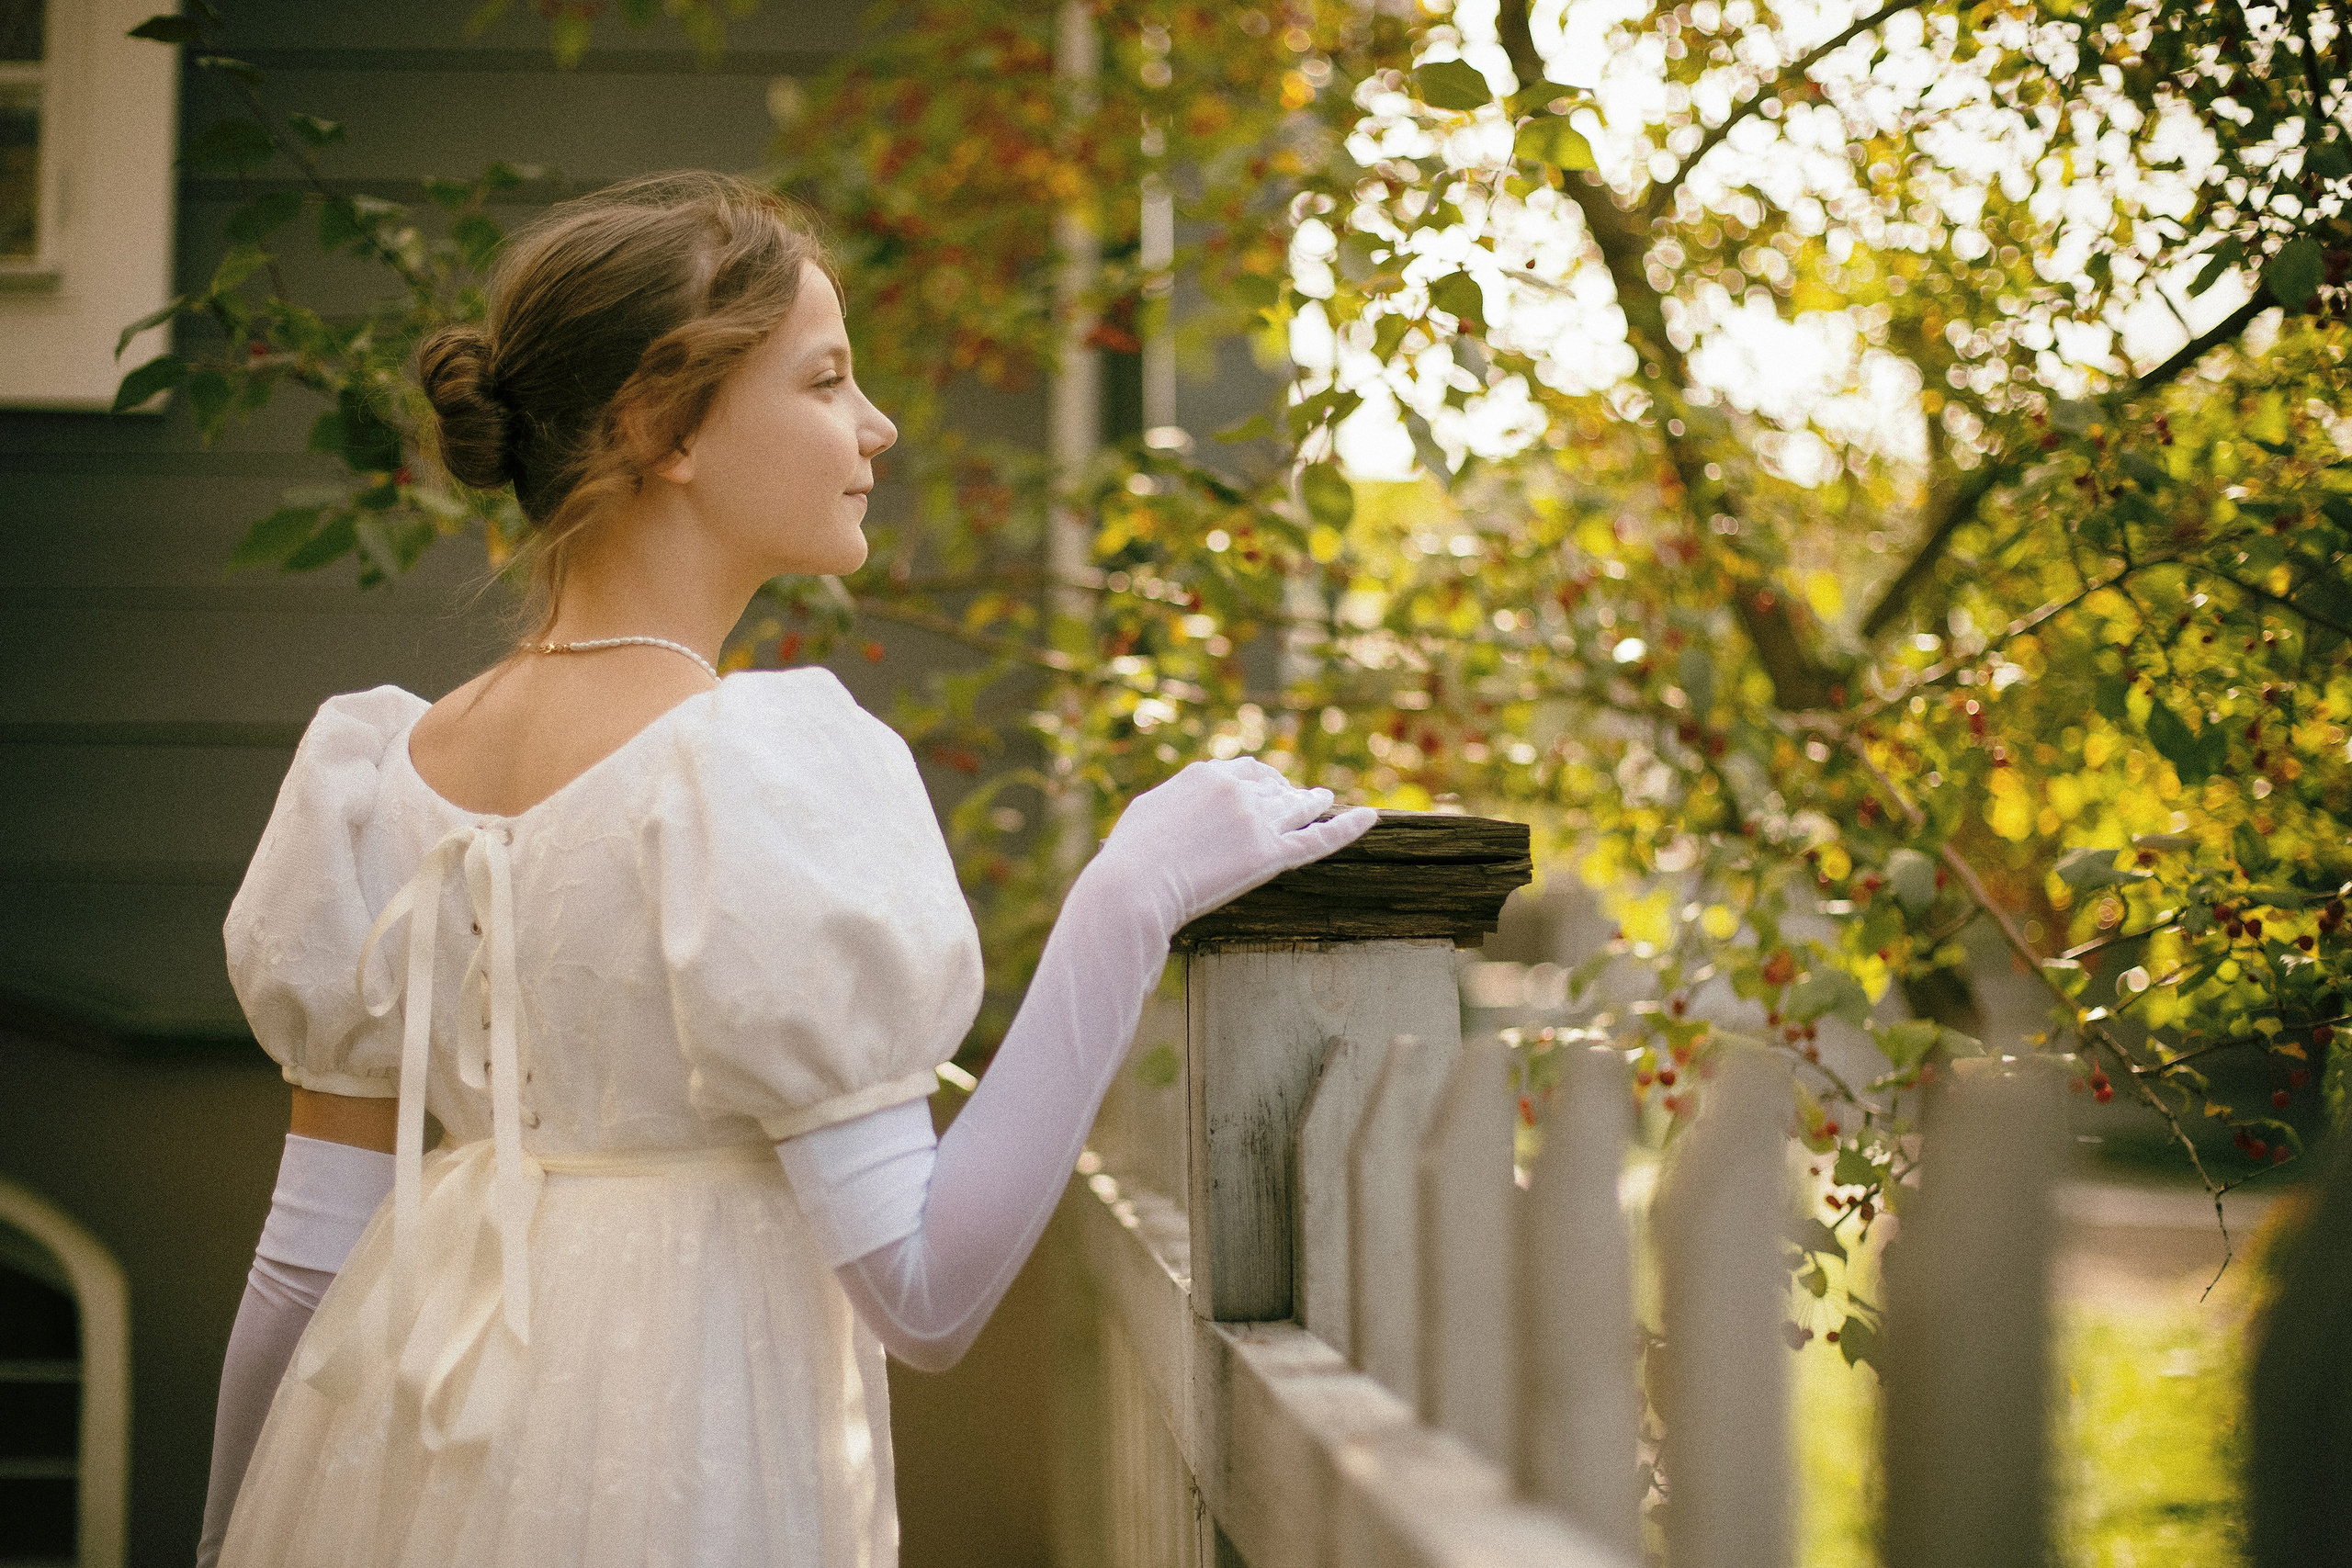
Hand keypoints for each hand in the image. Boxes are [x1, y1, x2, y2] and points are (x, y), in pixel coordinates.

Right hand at [1085, 758, 1379, 940]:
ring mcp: (1256, 820)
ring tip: (1326, 801)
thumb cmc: (1128, 859)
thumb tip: (1180, 811)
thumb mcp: (1148, 814)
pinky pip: (1319, 838)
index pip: (1242, 770)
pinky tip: (1369, 817)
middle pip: (1272, 785)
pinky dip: (1348, 827)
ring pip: (1297, 807)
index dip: (1257, 780)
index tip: (1262, 788)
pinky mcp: (1270, 854)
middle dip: (1285, 790)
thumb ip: (1175, 805)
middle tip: (1297, 797)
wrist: (1132, 887)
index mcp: (1205, 774)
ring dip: (1313, 802)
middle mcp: (1236, 789)